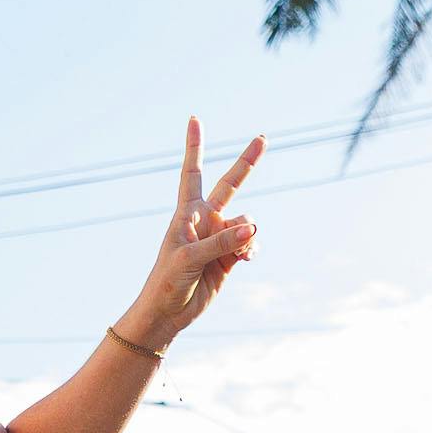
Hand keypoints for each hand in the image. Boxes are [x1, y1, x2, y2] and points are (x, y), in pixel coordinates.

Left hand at [113, 120, 262, 351]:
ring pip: (247, 224)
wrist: (170, 313)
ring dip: (246, 237)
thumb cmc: (168, 281)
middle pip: (230, 185)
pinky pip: (251, 244)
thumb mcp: (190, 258)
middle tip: (263, 138)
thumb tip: (253, 227)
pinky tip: (244, 260)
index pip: (193, 172)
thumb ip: (221, 242)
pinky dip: (252, 250)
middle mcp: (205, 220)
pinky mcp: (230, 256)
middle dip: (247, 164)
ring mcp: (219, 238)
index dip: (195, 146)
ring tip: (237, 255)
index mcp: (187, 213)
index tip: (195, 119)